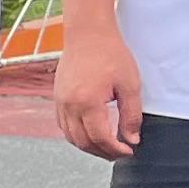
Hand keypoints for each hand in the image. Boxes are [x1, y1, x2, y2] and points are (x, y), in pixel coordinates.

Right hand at [53, 21, 141, 160]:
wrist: (88, 34)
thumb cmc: (111, 54)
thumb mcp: (130, 85)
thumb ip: (131, 115)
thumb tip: (131, 139)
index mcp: (88, 102)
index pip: (100, 138)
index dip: (116, 149)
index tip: (129, 151)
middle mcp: (69, 105)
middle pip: (83, 141)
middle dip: (103, 152)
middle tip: (120, 153)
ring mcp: (60, 102)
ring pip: (70, 136)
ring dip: (88, 146)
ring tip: (106, 147)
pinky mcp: (57, 97)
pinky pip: (63, 125)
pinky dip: (76, 135)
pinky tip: (90, 133)